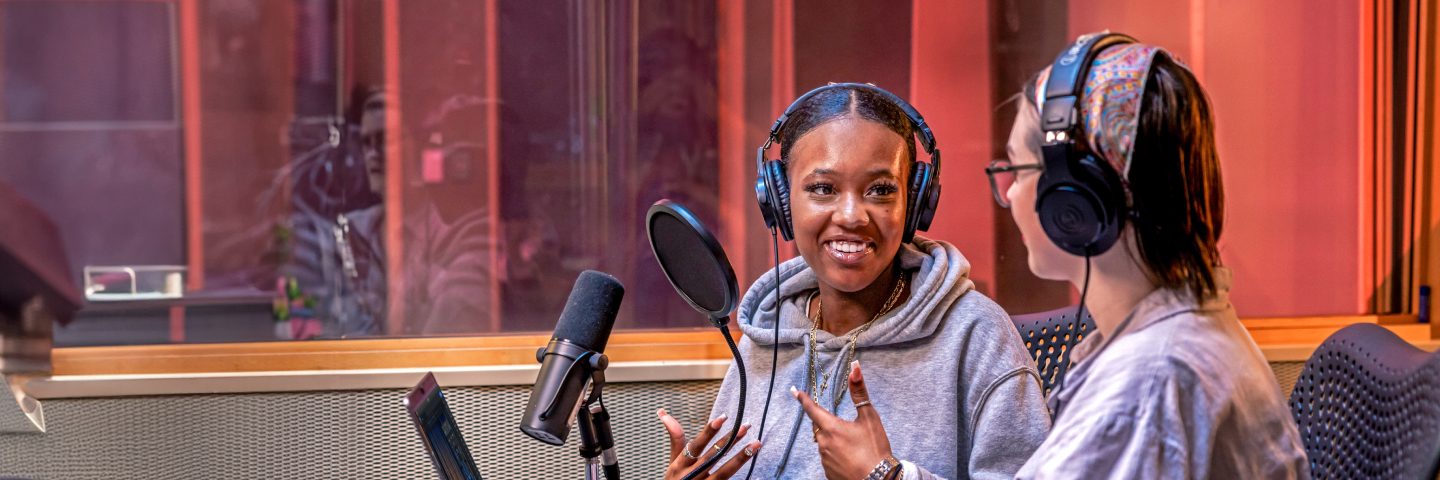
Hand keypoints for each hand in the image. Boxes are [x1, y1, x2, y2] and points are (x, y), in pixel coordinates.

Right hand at [658, 409, 762, 479]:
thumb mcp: (673, 462)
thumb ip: (675, 439)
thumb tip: (663, 413)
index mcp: (680, 465)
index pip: (696, 446)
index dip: (709, 432)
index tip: (723, 417)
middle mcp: (691, 476)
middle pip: (713, 457)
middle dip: (729, 441)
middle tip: (745, 426)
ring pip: (723, 473)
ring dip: (740, 458)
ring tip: (756, 445)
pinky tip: (759, 477)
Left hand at [792, 360, 893, 479]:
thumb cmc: (875, 450)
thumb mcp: (870, 418)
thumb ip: (859, 391)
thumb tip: (855, 367)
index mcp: (831, 428)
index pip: (812, 409)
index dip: (803, 399)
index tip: (794, 391)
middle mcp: (824, 444)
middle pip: (819, 427)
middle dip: (827, 424)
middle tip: (846, 428)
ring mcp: (825, 460)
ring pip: (824, 444)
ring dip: (833, 440)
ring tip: (854, 446)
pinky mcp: (829, 473)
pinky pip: (828, 458)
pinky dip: (837, 455)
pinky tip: (851, 458)